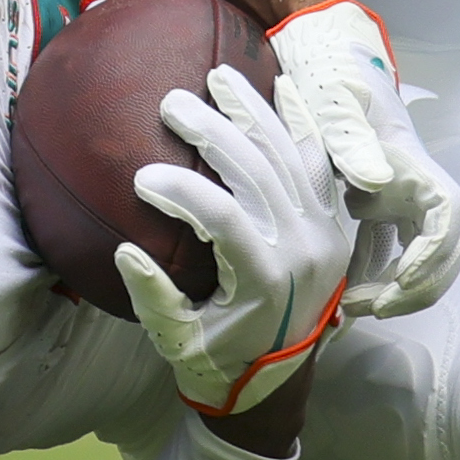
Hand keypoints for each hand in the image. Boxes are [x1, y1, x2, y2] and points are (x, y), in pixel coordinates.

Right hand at [117, 67, 351, 415]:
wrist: (277, 382)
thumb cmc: (218, 361)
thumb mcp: (177, 342)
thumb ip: (154, 298)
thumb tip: (126, 250)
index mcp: (264, 281)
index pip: (223, 219)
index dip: (182, 192)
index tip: (140, 178)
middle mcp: (303, 251)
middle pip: (258, 173)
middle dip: (213, 132)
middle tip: (172, 103)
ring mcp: (325, 234)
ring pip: (291, 157)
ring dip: (255, 113)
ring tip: (220, 77)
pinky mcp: (333, 224)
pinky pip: (322, 164)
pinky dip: (303, 125)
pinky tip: (283, 89)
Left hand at [266, 0, 459, 317]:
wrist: (329, 84)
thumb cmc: (337, 95)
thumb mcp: (340, 112)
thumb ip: (355, 142)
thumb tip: (376, 182)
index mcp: (425, 173)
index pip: (449, 224)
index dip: (432, 258)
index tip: (401, 280)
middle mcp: (429, 197)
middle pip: (446, 256)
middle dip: (416, 289)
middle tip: (373, 308)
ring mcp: (412, 211)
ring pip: (425, 267)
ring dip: (397, 293)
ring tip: (353, 308)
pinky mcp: (391, 221)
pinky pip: (394, 262)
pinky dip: (376, 283)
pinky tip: (343, 300)